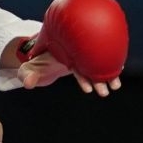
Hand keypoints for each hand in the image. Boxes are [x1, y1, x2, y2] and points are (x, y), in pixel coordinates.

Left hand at [7, 44, 122, 96]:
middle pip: (90, 64)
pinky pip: (95, 68)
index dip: (83, 75)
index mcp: (63, 54)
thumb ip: (27, 75)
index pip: (76, 64)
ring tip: (116, 87)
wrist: (42, 61)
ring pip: (95, 67)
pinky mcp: (82, 64)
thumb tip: (28, 84)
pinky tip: (116, 78)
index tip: (89, 88)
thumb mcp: (28, 70)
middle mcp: (74, 55)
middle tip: (111, 88)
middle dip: (100, 76)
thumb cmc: (35, 65)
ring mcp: (79, 59)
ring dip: (105, 76)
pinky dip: (106, 71)